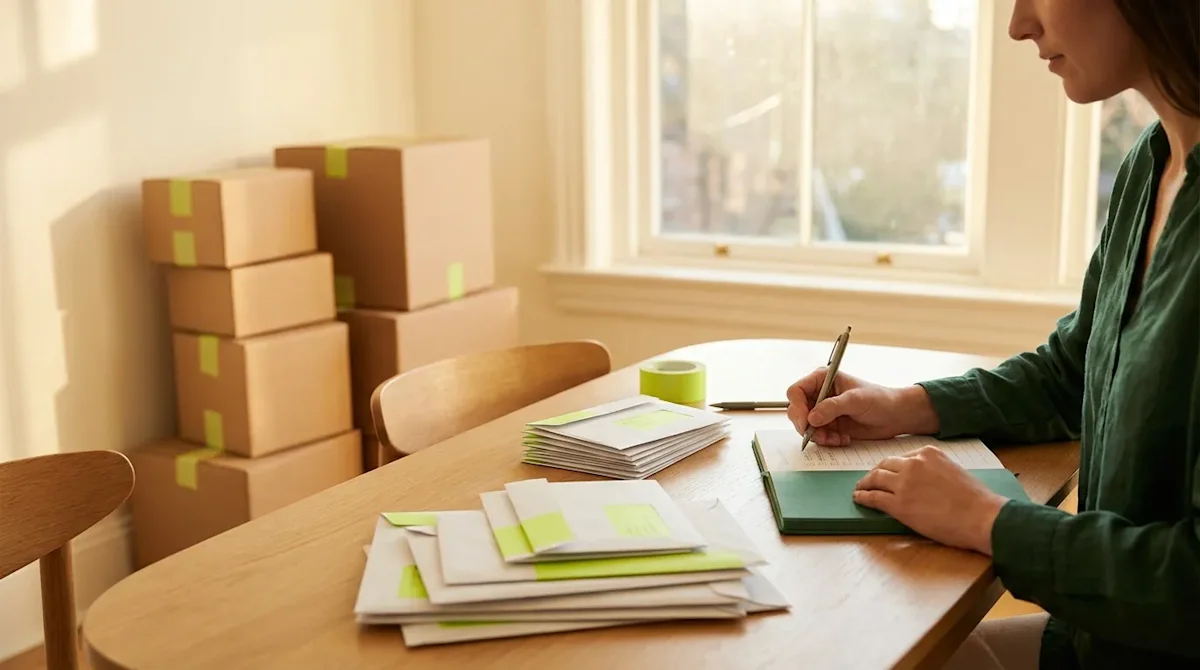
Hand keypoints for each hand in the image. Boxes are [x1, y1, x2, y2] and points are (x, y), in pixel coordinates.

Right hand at [785, 368, 938, 445]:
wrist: (895, 416)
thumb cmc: (879, 399)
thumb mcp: (856, 400)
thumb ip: (833, 407)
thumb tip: (812, 417)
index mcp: (822, 380)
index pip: (796, 391)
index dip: (797, 407)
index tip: (806, 422)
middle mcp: (819, 395)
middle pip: (796, 411)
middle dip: (806, 425)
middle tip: (819, 435)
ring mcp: (823, 411)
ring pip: (805, 426)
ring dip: (818, 436)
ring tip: (835, 439)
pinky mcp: (829, 425)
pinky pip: (817, 436)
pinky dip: (827, 441)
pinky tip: (843, 439)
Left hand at [852, 446, 1006, 554]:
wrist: (982, 517)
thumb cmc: (975, 500)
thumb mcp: (953, 470)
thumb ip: (933, 470)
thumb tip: (921, 480)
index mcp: (928, 453)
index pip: (900, 458)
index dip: (889, 467)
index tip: (884, 472)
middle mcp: (913, 464)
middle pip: (884, 465)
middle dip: (874, 473)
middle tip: (868, 480)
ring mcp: (904, 483)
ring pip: (875, 479)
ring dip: (864, 484)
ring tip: (859, 489)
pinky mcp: (899, 504)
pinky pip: (874, 498)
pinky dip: (863, 497)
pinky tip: (859, 499)